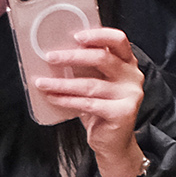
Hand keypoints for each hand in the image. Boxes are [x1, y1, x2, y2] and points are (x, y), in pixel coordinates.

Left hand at [36, 26, 147, 176]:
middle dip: (72, 57)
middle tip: (50, 57)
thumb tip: (56, 53)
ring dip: (62, 83)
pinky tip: (53, 97)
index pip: (118, 40)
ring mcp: (130, 95)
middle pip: (103, 58)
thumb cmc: (101, 108)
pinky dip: (67, 100)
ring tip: (43, 82)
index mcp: (128, 64)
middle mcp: (133, 77)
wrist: (113, 142)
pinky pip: (89, 103)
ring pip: (90, 84)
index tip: (75, 36)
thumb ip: (87, 67)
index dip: (98, 35)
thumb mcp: (96, 82)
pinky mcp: (123, 112)